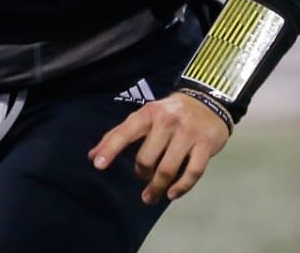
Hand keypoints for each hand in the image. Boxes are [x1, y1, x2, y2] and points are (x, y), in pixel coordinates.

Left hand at [88, 91, 229, 203]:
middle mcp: (167, 122)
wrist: (207, 102)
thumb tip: (92, 156)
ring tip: (150, 196)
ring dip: (157, 187)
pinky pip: (193, 172)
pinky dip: (181, 187)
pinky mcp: (206, 145)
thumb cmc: (168, 113)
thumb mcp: (144, 117)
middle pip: (147, 157)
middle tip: (142, 178)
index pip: (125, 132)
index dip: (110, 149)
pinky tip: (172, 194)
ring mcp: (188, 134)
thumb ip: (119, 135)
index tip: (98, 165)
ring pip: (168, 168)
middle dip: (141, 173)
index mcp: (148, 113)